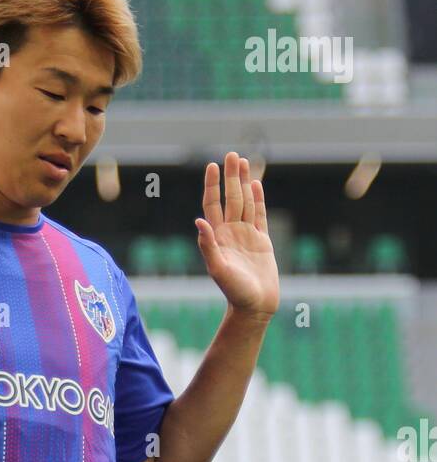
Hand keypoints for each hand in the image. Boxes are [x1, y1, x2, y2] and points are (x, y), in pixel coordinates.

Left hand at [195, 153, 279, 319]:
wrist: (255, 307)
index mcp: (217, 238)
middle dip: (230, 177)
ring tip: (243, 161)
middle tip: (232, 155)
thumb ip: (208, 245)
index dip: (212, 186)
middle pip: (230, 198)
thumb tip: (199, 221)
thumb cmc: (234, 292)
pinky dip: (258, 199)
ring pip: (245, 203)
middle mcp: (230, 233)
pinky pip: (260, 215)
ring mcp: (246, 236)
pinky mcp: (262, 241)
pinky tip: (256, 184)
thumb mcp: (218, 269)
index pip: (212, 205)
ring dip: (244, 182)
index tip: (212, 166)